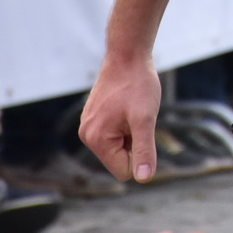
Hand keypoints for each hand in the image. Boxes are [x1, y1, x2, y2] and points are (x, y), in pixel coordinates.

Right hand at [80, 52, 161, 182]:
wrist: (128, 55)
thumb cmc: (138, 85)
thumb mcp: (146, 119)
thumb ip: (144, 150)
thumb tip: (144, 178)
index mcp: (96, 139)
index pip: (124, 170)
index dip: (139, 153)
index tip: (140, 127)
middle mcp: (86, 135)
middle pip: (119, 159)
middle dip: (133, 142)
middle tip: (136, 116)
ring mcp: (88, 125)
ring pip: (117, 146)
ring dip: (130, 132)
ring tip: (131, 109)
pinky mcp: (93, 117)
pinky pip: (114, 133)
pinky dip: (124, 124)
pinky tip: (126, 105)